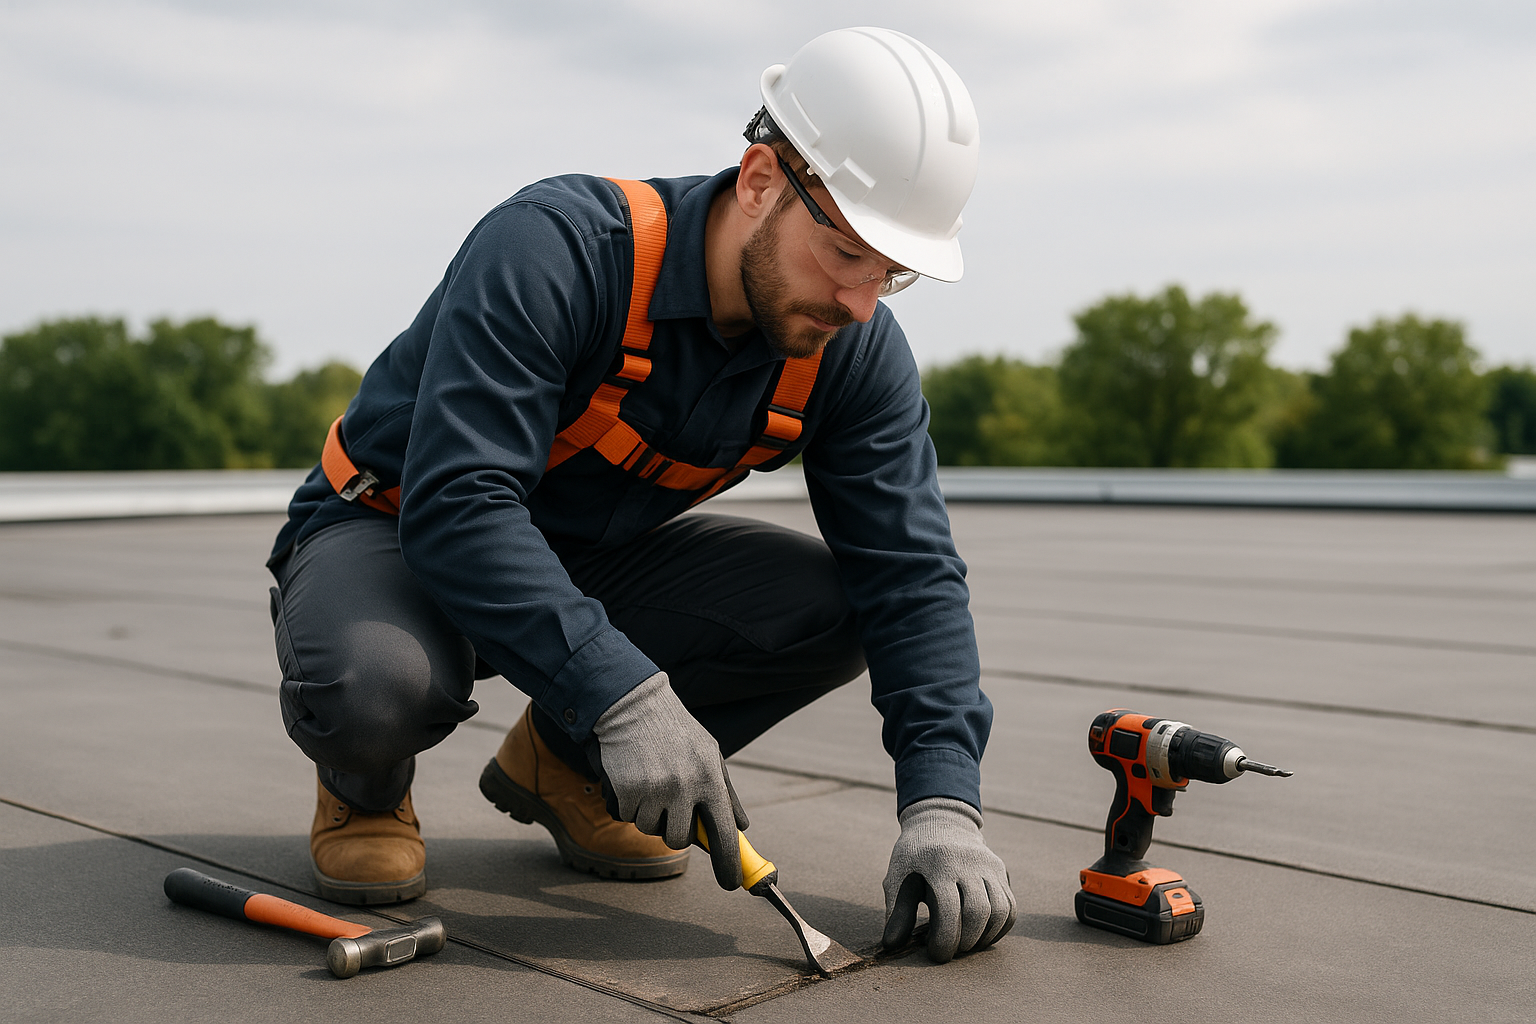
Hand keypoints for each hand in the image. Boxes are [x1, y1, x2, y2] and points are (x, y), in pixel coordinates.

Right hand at [588, 672, 749, 888]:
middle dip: (672, 830)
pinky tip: (632, 776)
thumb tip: (741, 828)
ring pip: (649, 829)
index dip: (728, 865)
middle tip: (669, 807)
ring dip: (647, 813)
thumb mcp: (710, 754)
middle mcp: (684, 787)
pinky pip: (626, 816)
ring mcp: (654, 790)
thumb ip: (726, 793)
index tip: (731, 884)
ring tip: (650, 780)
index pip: (724, 834)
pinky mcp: (627, 790)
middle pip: (679, 840)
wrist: (633, 704)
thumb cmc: (675, 731)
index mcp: (710, 778)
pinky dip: (626, 803)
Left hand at [881, 797, 1015, 962]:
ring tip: (968, 944)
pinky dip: (1000, 928)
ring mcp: (988, 865)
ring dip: (985, 937)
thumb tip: (891, 945)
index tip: (936, 953)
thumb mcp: (898, 877)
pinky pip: (1011, 906)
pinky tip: (983, 935)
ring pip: (1001, 910)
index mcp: (938, 863)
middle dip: (966, 941)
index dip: (944, 940)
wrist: (940, 821)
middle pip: (978, 912)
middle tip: (953, 950)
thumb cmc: (914, 855)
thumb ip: (897, 912)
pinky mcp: (1000, 870)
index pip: (948, 910)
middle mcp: (968, 862)